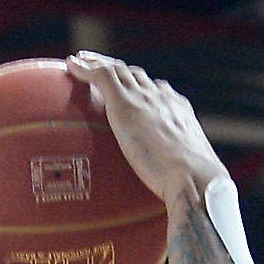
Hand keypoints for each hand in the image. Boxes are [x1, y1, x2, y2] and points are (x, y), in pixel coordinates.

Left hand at [65, 52, 225, 202]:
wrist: (194, 176)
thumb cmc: (192, 187)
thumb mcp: (183, 176)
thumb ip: (173, 178)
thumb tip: (170, 202)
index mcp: (179, 112)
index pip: (158, 92)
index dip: (141, 87)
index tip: (129, 88)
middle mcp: (162, 98)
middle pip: (136, 76)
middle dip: (117, 69)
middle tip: (99, 66)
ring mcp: (144, 99)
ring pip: (118, 70)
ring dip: (98, 63)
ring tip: (80, 61)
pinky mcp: (126, 104)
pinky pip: (102, 77)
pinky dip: (86, 69)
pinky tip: (70, 66)